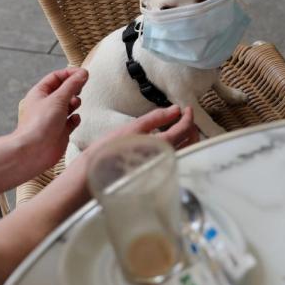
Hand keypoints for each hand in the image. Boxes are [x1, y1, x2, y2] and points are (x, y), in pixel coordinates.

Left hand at [14, 67, 85, 173]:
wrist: (34, 151)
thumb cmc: (40, 123)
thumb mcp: (58, 99)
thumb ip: (72, 85)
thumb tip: (83, 73)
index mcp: (40, 93)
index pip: (56, 77)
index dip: (70, 73)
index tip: (84, 73)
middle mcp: (46, 104)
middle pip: (63, 90)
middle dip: (74, 88)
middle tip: (80, 89)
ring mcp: (53, 118)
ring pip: (69, 105)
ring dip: (75, 103)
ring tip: (75, 105)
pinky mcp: (60, 131)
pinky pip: (71, 121)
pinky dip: (75, 119)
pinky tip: (74, 119)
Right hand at [84, 105, 198, 162]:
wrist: (94, 175)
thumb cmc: (110, 151)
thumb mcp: (133, 127)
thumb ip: (156, 117)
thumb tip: (175, 109)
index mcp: (162, 146)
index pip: (185, 129)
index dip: (188, 116)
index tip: (186, 108)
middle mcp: (167, 159)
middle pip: (191, 142)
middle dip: (191, 127)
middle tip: (184, 116)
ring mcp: (163, 168)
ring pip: (185, 151)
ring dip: (186, 137)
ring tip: (178, 127)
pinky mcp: (157, 173)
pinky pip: (175, 158)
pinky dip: (178, 147)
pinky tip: (168, 141)